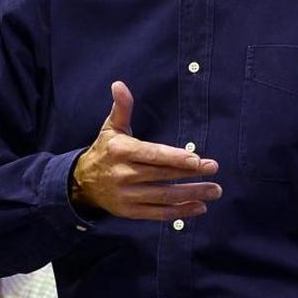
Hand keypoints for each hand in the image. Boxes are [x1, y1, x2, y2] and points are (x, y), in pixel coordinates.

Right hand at [71, 81, 221, 219]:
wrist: (82, 183)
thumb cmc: (105, 150)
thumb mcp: (110, 128)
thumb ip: (121, 108)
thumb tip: (119, 84)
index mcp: (121, 151)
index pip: (152, 155)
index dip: (175, 158)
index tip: (197, 159)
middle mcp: (123, 174)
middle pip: (162, 175)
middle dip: (191, 173)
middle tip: (214, 168)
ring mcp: (127, 196)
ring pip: (164, 196)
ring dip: (192, 194)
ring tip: (215, 190)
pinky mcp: (130, 212)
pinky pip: (159, 213)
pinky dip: (180, 212)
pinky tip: (199, 207)